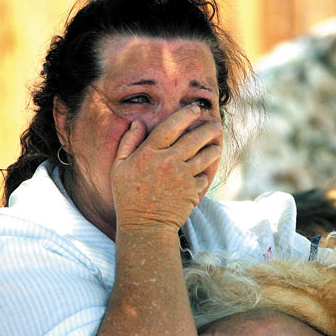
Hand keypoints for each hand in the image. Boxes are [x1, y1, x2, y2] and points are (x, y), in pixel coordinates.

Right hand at [111, 105, 221, 232]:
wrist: (145, 226)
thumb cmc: (128, 197)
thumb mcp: (119, 168)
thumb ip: (128, 143)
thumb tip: (138, 122)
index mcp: (149, 153)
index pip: (171, 126)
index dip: (186, 114)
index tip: (195, 109)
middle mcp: (169, 162)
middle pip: (195, 138)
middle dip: (208, 128)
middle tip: (216, 124)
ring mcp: (183, 176)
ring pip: (205, 155)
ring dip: (213, 148)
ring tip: (215, 146)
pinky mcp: (193, 191)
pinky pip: (203, 176)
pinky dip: (204, 174)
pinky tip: (203, 172)